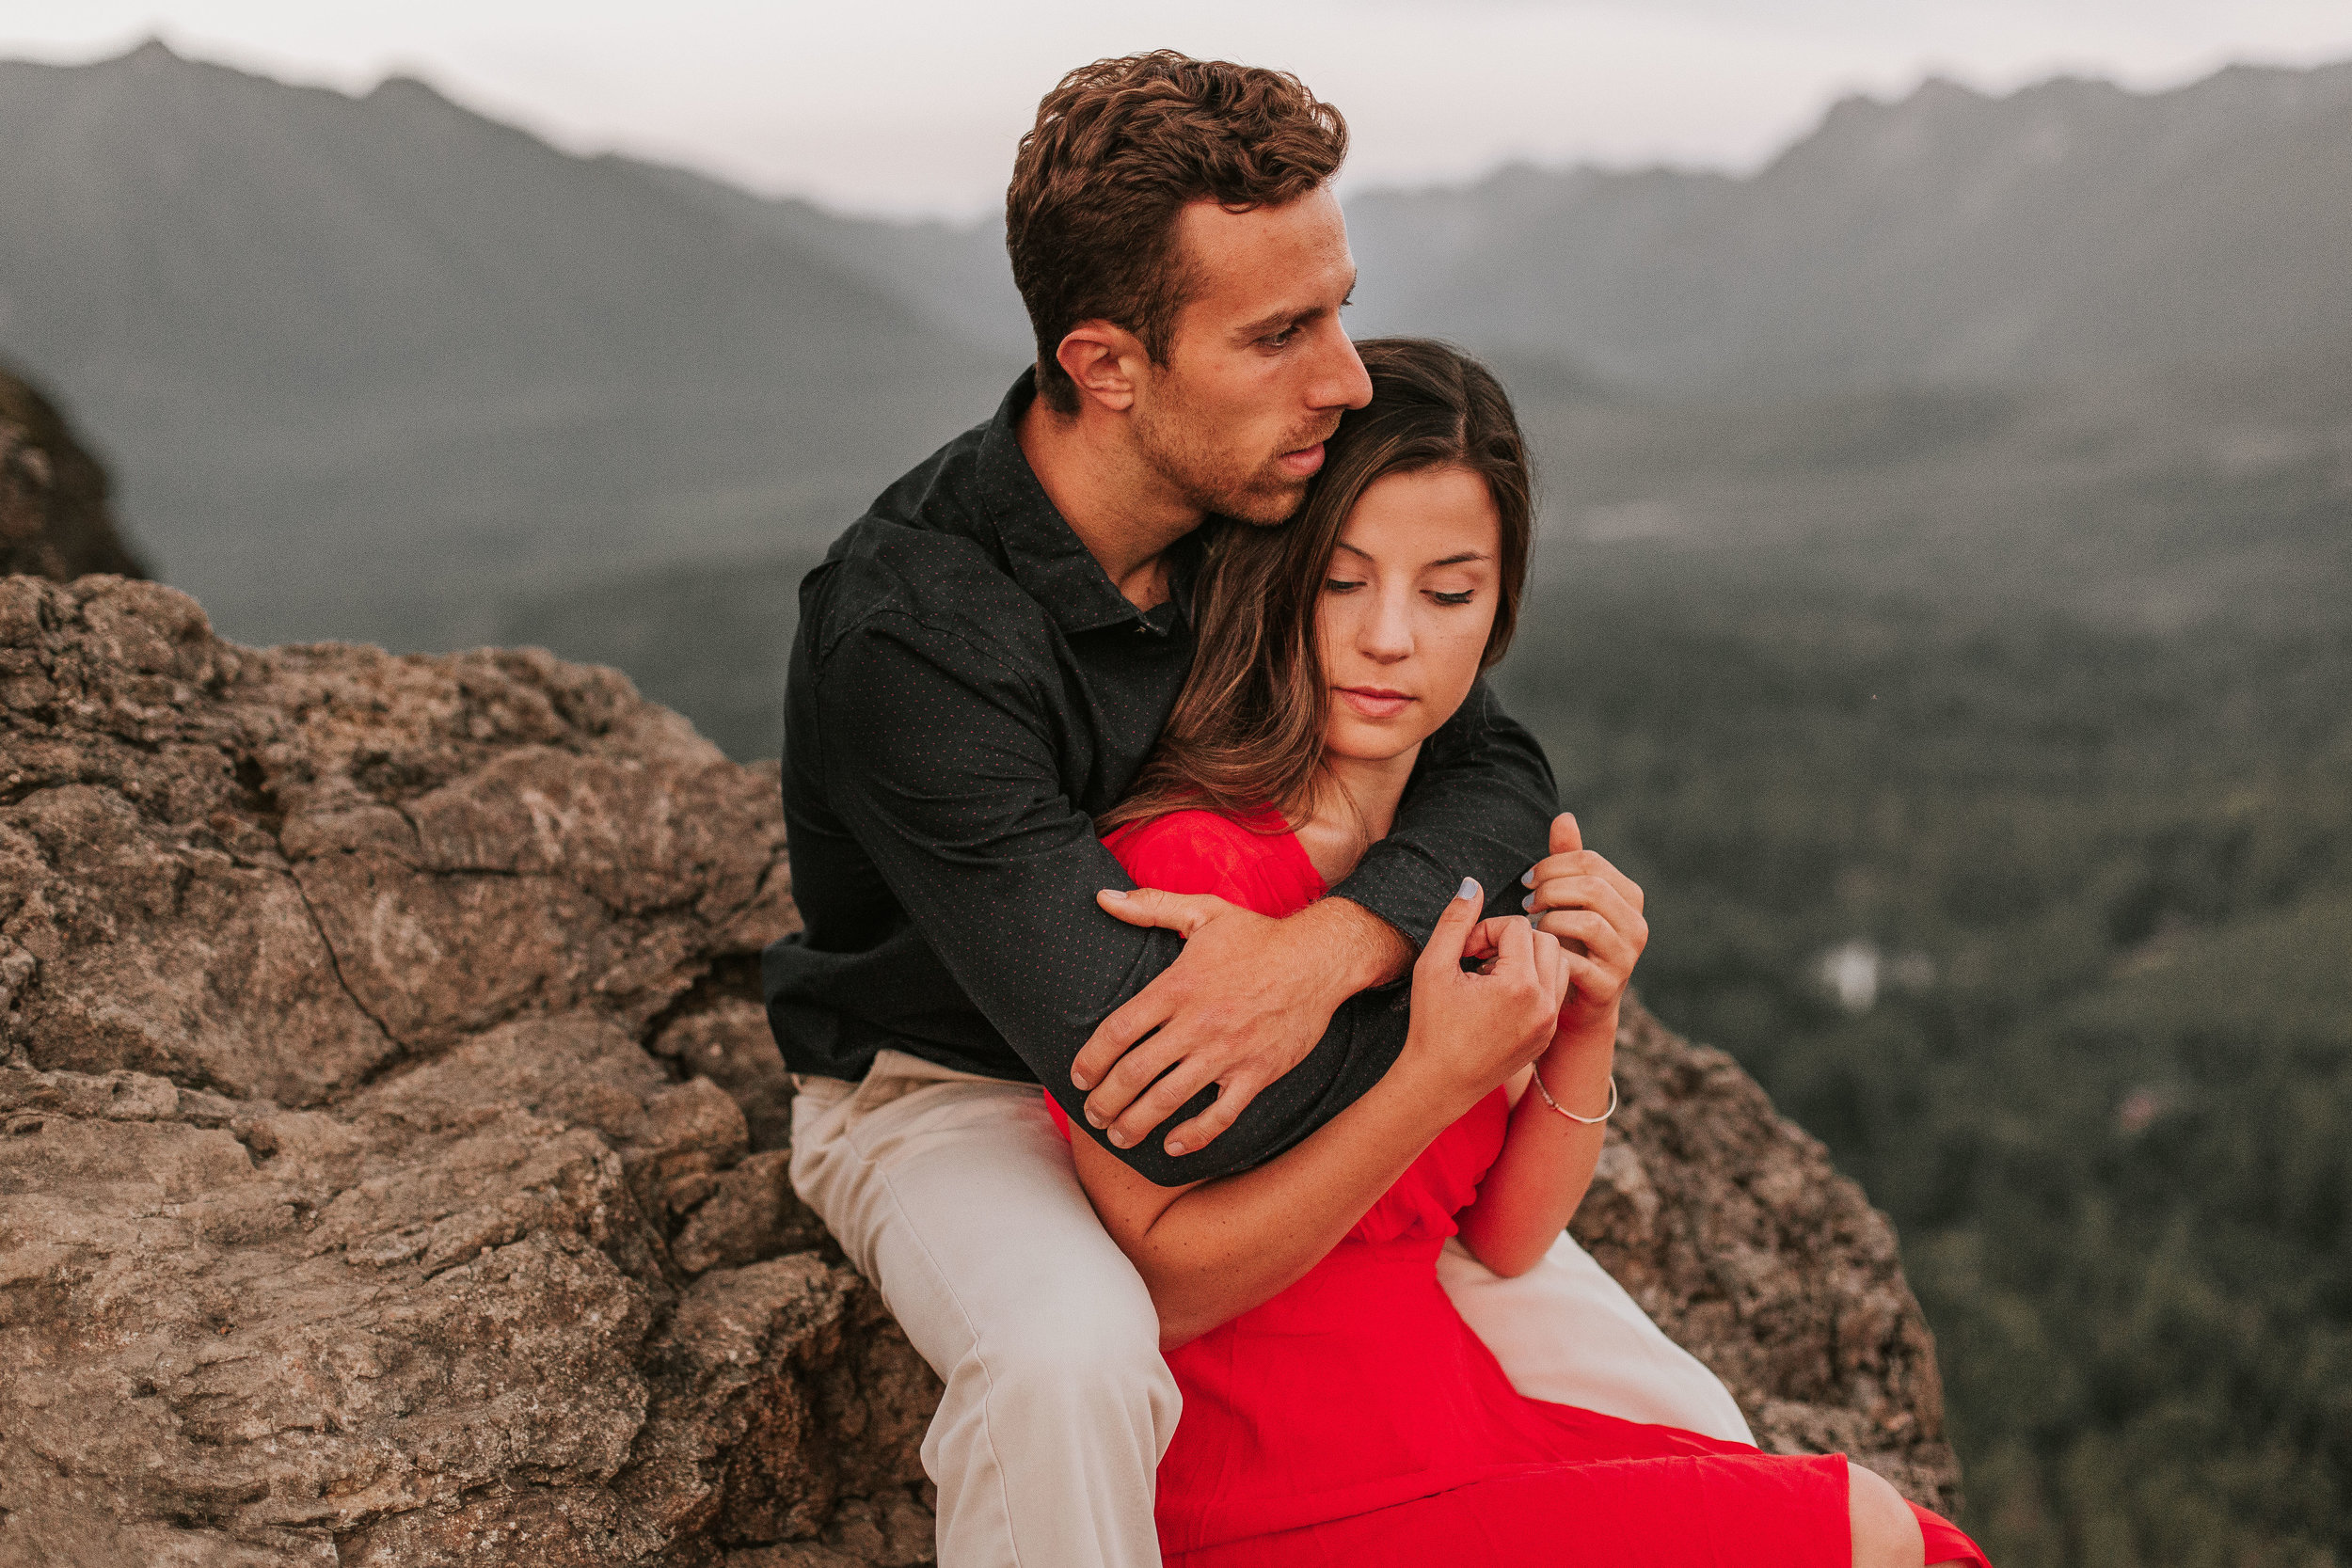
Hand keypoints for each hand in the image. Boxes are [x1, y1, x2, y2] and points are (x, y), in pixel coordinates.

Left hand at [1076, 890, 1409, 1156]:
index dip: (1091, 1059)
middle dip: (1105, 1100)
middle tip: (1092, 1115)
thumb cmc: (1259, 936)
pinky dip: (1194, 1135)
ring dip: (1136, 1123)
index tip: (1079, 1077)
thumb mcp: (1203, 911)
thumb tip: (1102, 897)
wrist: (1320, 958)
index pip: (1118, 1031)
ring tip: (1119, 1136)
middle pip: (1135, 1072)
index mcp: (1178, 986)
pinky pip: (1221, 1115)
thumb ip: (1150, 906)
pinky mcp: (1257, 1073)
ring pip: (1169, 1098)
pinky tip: (1173, 1145)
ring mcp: (1228, 1052)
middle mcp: (1198, 1022)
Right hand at [1404, 880, 1570, 1099]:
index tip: (1464, 952)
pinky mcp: (1548, 1035)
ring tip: (1492, 974)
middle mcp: (1544, 1004)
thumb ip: (1455, 921)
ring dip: (1528, 958)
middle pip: (1545, 939)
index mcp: (1520, 986)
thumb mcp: (1433, 967)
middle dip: (1511, 940)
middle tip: (1478, 958)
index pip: (1517, 927)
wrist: (1439, 1084)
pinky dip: (1533, 982)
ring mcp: (1549, 1022)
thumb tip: (1472, 884)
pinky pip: (1555, 990)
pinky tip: (1500, 995)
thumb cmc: (1431, 1026)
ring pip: (1557, 962)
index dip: (1485, 930)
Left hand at [1520, 813, 1647, 1028]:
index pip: (1591, 862)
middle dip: (1550, 889)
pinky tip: (1537, 950)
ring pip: (1587, 922)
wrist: (1576, 1004)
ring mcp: (1627, 957)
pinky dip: (1551, 952)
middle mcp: (1636, 925)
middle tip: (1527, 901)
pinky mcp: (1610, 986)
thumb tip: (1564, 817)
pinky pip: (1577, 961)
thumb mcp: (1570, 899)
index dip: (1552, 865)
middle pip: (1591, 888)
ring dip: (1551, 920)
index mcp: (1629, 896)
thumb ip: (1568, 860)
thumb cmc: (1571, 944)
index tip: (1528, 879)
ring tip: (1534, 925)